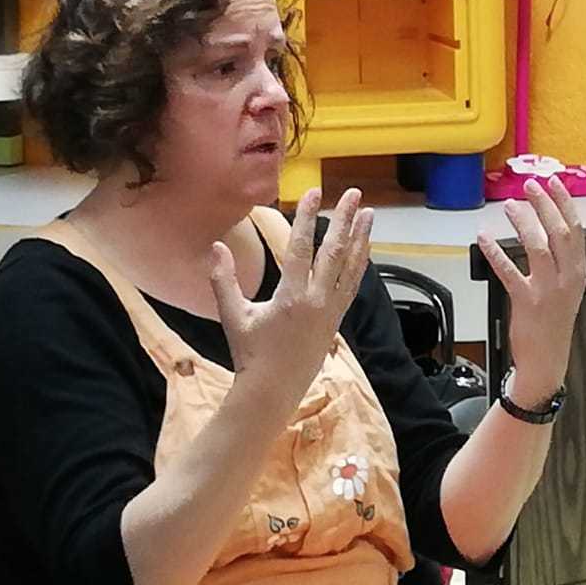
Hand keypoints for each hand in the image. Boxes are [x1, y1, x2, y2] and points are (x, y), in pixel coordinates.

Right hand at [209, 187, 372, 410]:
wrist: (273, 392)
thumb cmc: (250, 354)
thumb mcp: (233, 316)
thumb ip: (223, 280)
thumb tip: (216, 246)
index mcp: (291, 297)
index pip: (302, 248)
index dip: (309, 217)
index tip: (315, 192)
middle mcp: (317, 300)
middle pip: (335, 252)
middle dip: (346, 220)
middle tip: (355, 194)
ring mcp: (331, 310)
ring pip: (351, 267)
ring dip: (361, 238)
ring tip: (370, 214)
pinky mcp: (336, 320)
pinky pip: (353, 285)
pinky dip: (360, 264)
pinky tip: (364, 249)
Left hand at [476, 177, 585, 405]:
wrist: (547, 361)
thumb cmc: (552, 325)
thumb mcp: (567, 290)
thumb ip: (562, 263)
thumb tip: (549, 230)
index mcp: (578, 272)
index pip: (576, 229)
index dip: (564, 203)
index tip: (555, 183)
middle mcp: (566, 278)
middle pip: (559, 232)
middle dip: (545, 204)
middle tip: (530, 185)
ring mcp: (547, 290)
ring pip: (537, 245)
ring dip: (523, 221)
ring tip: (510, 205)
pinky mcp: (526, 300)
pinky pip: (508, 271)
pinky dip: (495, 252)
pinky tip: (484, 238)